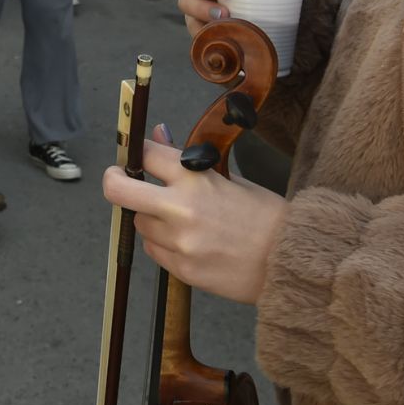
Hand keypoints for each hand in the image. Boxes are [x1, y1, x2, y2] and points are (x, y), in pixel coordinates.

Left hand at [101, 129, 286, 304]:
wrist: (289, 263)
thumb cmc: (265, 217)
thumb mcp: (229, 179)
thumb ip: (187, 161)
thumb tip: (158, 135)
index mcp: (195, 179)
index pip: (146, 154)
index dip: (137, 151)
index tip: (136, 154)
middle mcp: (180, 209)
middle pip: (118, 190)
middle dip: (113, 181)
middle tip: (118, 180)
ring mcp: (178, 242)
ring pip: (138, 224)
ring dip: (149, 218)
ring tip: (179, 220)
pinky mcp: (181, 270)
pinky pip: (154, 250)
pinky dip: (162, 244)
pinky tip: (189, 242)